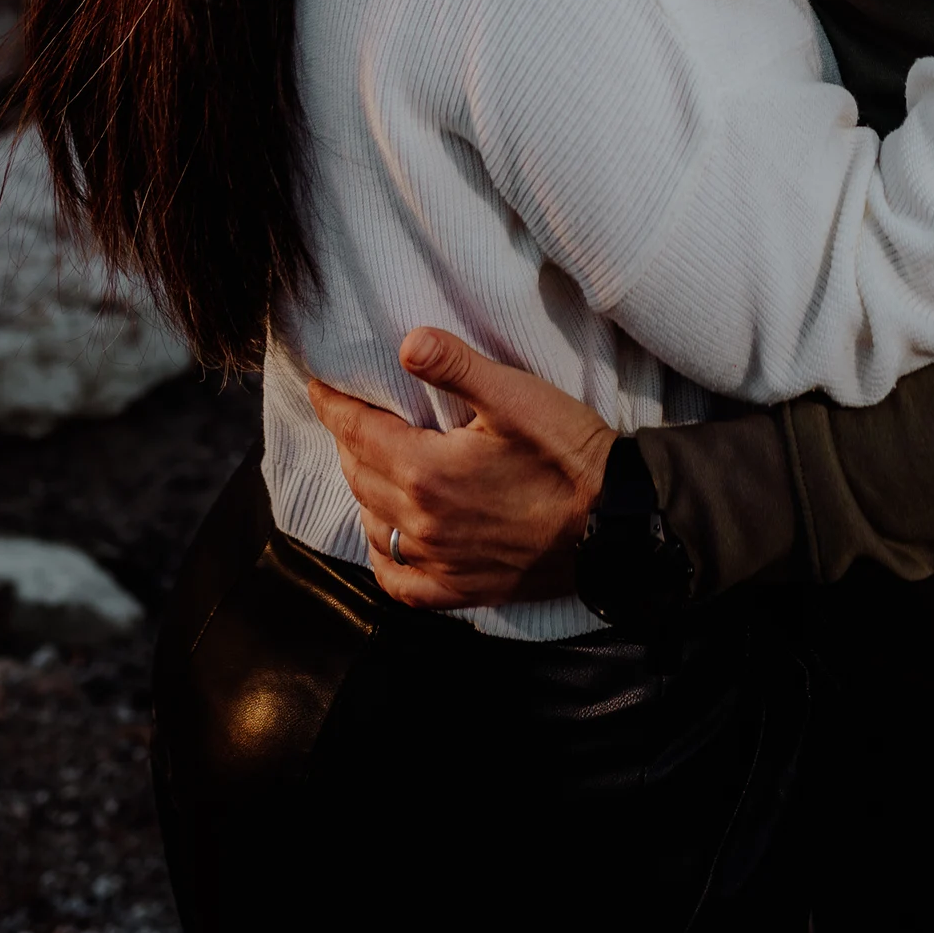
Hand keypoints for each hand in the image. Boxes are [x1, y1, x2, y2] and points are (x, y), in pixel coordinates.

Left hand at [306, 328, 615, 610]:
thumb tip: (404, 342)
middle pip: (359, 476)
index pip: (358, 433)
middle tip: (350, 416)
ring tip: (370, 463)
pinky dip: (383, 556)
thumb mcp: (516, 397)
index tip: (319, 386)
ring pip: (373, 524)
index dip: (334, 406)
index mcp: (426, 472)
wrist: (615, 523)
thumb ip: (456, 367)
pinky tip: (389, 537)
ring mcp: (438, 563)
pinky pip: (398, 581)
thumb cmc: (568, 453)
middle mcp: (421, 524)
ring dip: (363, 490)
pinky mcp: (460, 590)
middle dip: (348, 441)